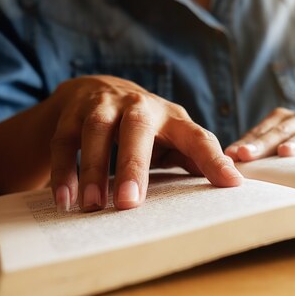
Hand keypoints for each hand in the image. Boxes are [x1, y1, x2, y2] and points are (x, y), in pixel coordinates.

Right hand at [49, 76, 241, 211]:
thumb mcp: (172, 138)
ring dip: (92, 169)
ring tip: (92, 206)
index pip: (198, 137)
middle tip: (128, 203)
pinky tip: (64, 199)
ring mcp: (103, 105)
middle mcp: (139, 106)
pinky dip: (63, 170)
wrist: (97, 89)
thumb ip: (194, 158)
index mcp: (173, 118)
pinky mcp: (72, 112)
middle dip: (133, 165)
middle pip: (137, 129)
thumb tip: (229, 184)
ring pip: (96, 131)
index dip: (215, 159)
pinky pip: (64, 140)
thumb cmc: (146, 126)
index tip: (230, 184)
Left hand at [225, 108, 294, 161]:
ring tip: (285, 152)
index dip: (247, 143)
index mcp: (283, 119)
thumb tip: (229, 159)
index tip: (233, 155)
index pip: (262, 131)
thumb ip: (260, 151)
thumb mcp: (283, 147)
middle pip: (281, 131)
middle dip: (263, 143)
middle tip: (248, 154)